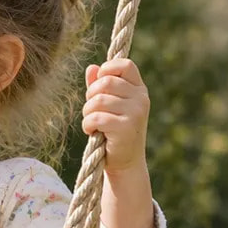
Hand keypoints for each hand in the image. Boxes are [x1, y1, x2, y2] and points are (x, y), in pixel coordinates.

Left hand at [82, 58, 149, 174]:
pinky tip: (92, 132)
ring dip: (87, 112)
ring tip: (91, 123)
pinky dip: (88, 125)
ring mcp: (136, 112)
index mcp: (139, 89)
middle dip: (90, 95)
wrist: (125, 162)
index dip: (107, 69)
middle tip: (91, 110)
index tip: (98, 85)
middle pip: (106, 82)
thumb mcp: (108, 105)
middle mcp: (141, 98)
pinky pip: (97, 117)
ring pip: (98, 100)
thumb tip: (91, 68)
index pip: (125, 65)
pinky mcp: (126, 128)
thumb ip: (99, 86)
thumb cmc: (113, 131)